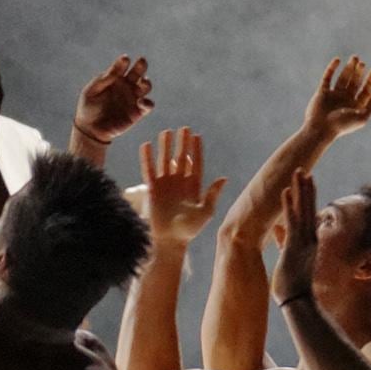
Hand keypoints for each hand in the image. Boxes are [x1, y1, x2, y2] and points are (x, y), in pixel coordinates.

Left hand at [76, 55, 153, 147]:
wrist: (90, 129)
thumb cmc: (88, 107)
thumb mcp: (91, 91)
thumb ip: (104, 79)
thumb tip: (117, 68)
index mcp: (115, 77)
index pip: (122, 65)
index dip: (124, 62)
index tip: (125, 59)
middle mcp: (126, 85)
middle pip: (138, 72)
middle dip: (141, 66)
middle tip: (141, 61)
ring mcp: (133, 98)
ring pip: (145, 86)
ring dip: (146, 83)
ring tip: (143, 82)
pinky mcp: (137, 112)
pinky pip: (147, 105)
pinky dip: (148, 103)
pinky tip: (141, 102)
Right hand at [138, 127, 225, 245]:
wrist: (170, 240)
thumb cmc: (189, 229)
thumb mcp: (205, 212)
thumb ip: (212, 194)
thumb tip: (223, 178)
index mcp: (193, 187)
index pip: (195, 164)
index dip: (196, 150)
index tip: (196, 136)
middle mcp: (179, 183)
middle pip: (181, 158)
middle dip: (182, 144)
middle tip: (183, 128)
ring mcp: (165, 185)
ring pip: (165, 161)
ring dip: (165, 147)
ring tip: (166, 132)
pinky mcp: (152, 189)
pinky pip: (149, 171)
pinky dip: (147, 159)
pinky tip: (147, 146)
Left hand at [272, 170, 319, 302]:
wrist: (297, 301)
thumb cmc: (292, 286)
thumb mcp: (289, 260)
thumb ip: (285, 243)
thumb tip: (278, 231)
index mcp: (308, 242)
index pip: (308, 215)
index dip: (307, 198)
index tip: (306, 182)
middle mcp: (309, 239)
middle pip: (309, 208)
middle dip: (306, 189)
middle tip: (304, 170)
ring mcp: (303, 241)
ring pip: (303, 211)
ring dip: (300, 191)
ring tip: (299, 172)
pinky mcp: (294, 246)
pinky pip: (291, 221)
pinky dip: (288, 206)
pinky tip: (286, 191)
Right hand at [302, 56, 370, 142]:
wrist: (321, 129)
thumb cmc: (342, 126)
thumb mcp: (362, 118)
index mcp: (356, 106)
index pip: (366, 90)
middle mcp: (346, 99)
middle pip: (355, 82)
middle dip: (359, 72)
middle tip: (362, 62)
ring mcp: (334, 95)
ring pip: (343, 78)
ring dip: (349, 68)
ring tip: (355, 57)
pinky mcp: (322, 92)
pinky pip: (327, 77)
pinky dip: (332, 68)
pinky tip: (338, 60)